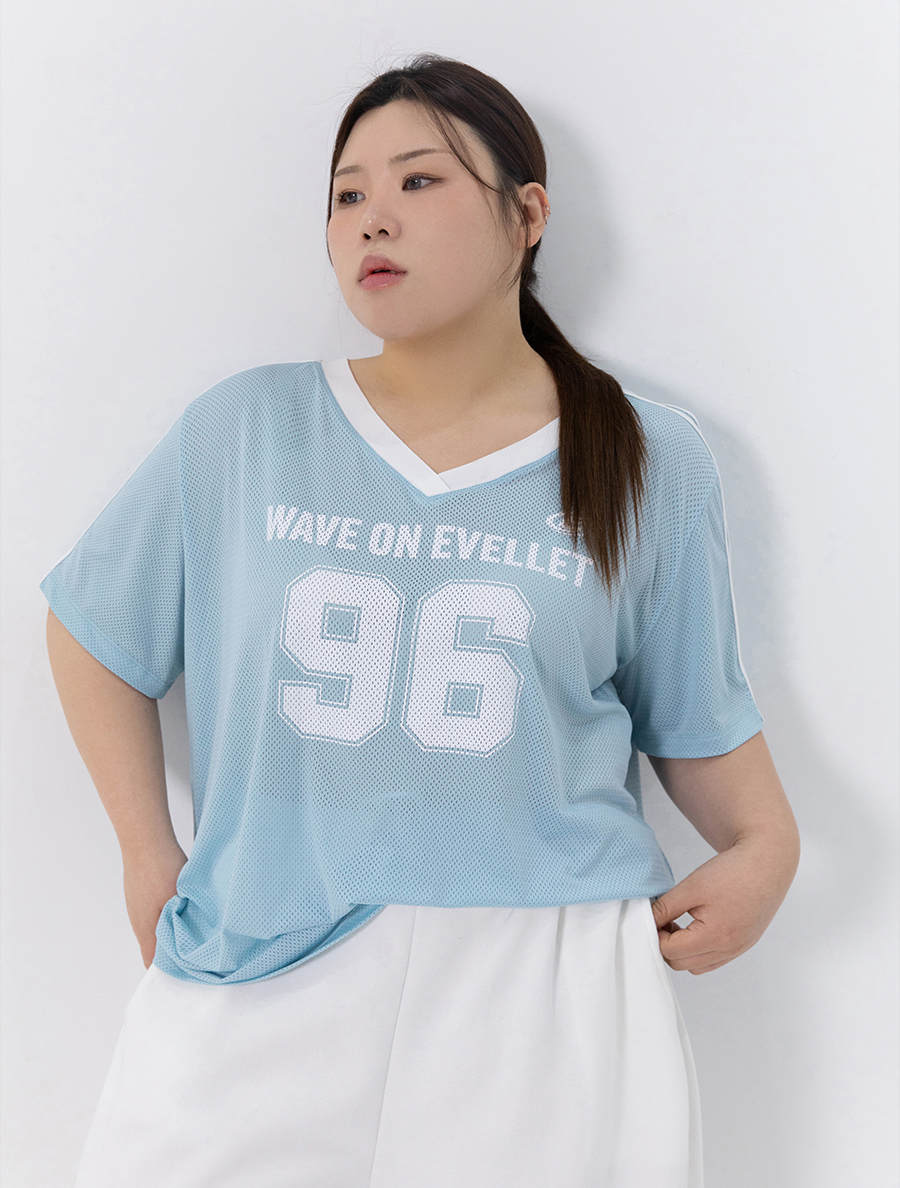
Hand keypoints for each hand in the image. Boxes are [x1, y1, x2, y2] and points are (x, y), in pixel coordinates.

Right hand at [122, 840, 188, 968]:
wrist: (145, 840)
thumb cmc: (160, 868)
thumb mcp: (178, 901)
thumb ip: (182, 924)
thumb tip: (192, 941)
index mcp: (146, 929)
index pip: (152, 962)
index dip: (167, 969)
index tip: (185, 969)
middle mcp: (138, 921)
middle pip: (154, 945)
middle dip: (172, 949)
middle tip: (194, 945)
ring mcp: (137, 906)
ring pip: (155, 926)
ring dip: (171, 928)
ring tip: (190, 922)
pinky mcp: (140, 893)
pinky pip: (154, 910)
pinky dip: (167, 912)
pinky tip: (180, 902)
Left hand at [651, 832, 798, 973]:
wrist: (767, 865)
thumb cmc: (732, 872)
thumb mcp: (691, 887)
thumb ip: (666, 907)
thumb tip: (646, 921)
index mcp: (715, 937)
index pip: (670, 951)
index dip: (656, 934)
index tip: (655, 917)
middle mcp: (728, 950)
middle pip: (681, 964)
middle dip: (667, 945)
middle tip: (665, 920)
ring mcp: (737, 950)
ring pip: (696, 967)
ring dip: (682, 951)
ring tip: (681, 924)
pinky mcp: (742, 945)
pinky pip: (712, 961)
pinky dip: (699, 951)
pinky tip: (696, 928)